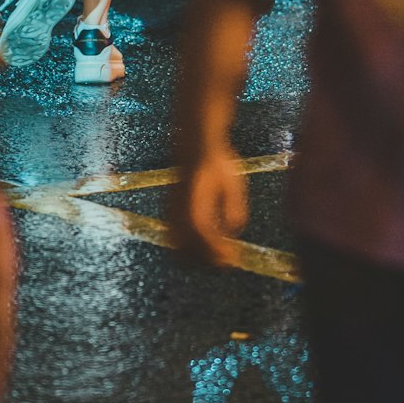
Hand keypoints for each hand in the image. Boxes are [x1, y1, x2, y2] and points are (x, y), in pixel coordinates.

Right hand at [170, 151, 247, 267]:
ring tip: (217, 254)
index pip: (203, 236)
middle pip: (187, 247)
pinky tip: (205, 244)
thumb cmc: (217, 162)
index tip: (234, 257)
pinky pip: (173, 238)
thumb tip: (233, 229)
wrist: (196, 143)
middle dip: (207, 258)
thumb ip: (234, 206)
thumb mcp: (233, 181)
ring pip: (177, 246)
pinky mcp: (169, 210)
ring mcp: (170, 210)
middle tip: (227, 259)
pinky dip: (187, 248)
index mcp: (194, 201)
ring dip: (196, 256)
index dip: (218, 250)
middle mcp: (178, 208)